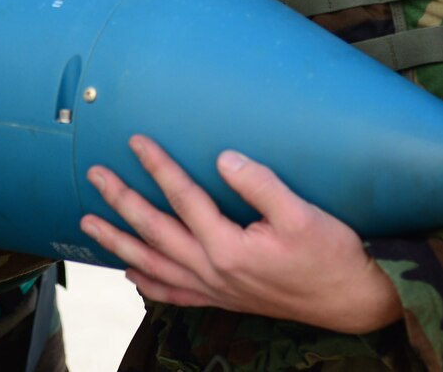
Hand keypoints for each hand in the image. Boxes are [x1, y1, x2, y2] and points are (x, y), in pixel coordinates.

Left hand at [82, 135, 400, 333]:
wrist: (352, 302)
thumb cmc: (331, 255)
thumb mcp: (302, 213)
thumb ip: (260, 184)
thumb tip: (223, 159)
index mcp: (229, 246)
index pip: (183, 197)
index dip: (157, 166)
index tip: (136, 141)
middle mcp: (213, 271)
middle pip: (155, 231)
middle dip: (121, 201)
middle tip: (94, 176)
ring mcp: (216, 289)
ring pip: (155, 266)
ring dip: (120, 243)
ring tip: (90, 224)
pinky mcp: (225, 300)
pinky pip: (175, 296)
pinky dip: (149, 285)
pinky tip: (132, 276)